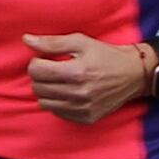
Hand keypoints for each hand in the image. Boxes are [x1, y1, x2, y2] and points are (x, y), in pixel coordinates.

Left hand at [21, 30, 156, 122]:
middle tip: (52, 69)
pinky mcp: (86, 118)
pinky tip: (68, 92)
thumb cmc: (105, 55)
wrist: (132, 74)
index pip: (36, 71)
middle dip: (40, 76)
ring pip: (44, 103)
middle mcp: (79, 93)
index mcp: (76, 72)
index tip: (45, 59)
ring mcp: (82, 109)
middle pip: (38, 88)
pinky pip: (57, 113)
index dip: (36, 63)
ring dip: (47, 91)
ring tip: (59, 81)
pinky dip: (58, 102)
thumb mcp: (81, 42)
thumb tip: (26, 40)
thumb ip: (52, 42)